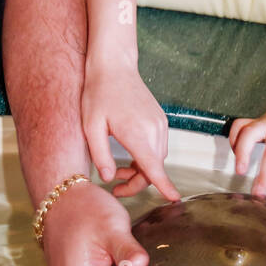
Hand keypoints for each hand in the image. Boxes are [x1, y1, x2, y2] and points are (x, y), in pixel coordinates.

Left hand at [81, 57, 178, 200]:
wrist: (114, 66)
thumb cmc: (99, 93)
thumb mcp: (91, 126)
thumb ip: (100, 155)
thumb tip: (109, 178)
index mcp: (137, 133)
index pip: (154, 167)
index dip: (164, 185)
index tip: (174, 199)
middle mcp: (154, 129)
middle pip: (154, 168)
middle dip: (138, 183)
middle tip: (115, 188)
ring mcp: (159, 124)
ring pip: (157, 158)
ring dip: (141, 170)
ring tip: (118, 172)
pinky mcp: (160, 120)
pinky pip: (157, 147)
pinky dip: (146, 158)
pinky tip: (129, 157)